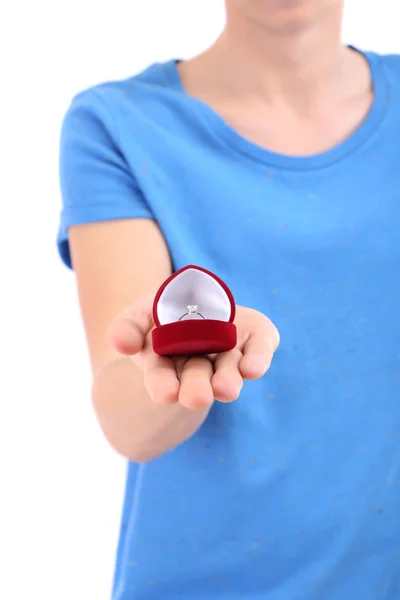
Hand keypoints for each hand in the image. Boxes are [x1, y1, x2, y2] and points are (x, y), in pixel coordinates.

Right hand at [107, 294, 278, 409]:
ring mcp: (230, 353)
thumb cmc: (163, 316)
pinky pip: (261, 346)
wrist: (198, 305)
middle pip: (198, 380)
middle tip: (197, 398)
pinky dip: (258, 357)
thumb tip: (120, 343)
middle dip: (197, 388)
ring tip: (226, 389)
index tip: (166, 394)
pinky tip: (253, 368)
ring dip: (228, 380)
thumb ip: (126, 328)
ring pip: (229, 371)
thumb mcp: (137, 317)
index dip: (163, 385)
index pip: (163, 380)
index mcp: (168, 366)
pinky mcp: (256, 336)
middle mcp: (201, 366)